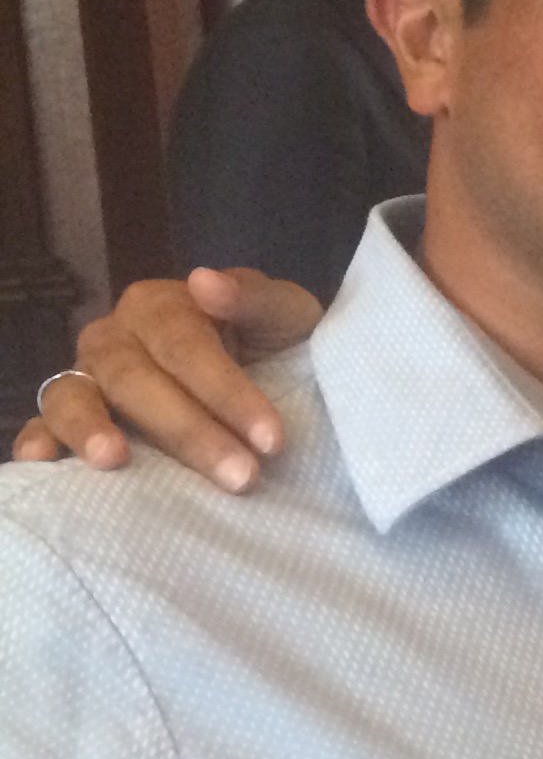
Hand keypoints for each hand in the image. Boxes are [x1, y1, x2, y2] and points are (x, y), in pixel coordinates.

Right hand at [11, 268, 318, 488]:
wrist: (273, 373)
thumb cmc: (275, 344)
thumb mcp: (287, 316)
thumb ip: (255, 297)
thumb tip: (204, 282)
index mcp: (161, 306)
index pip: (185, 347)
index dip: (228, 393)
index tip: (271, 439)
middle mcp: (115, 337)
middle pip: (135, 381)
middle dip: (189, 432)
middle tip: (241, 477)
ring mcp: (86, 376)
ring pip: (75, 398)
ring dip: (92, 429)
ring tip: (114, 460)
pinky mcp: (69, 414)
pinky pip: (42, 423)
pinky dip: (39, 439)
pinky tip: (43, 460)